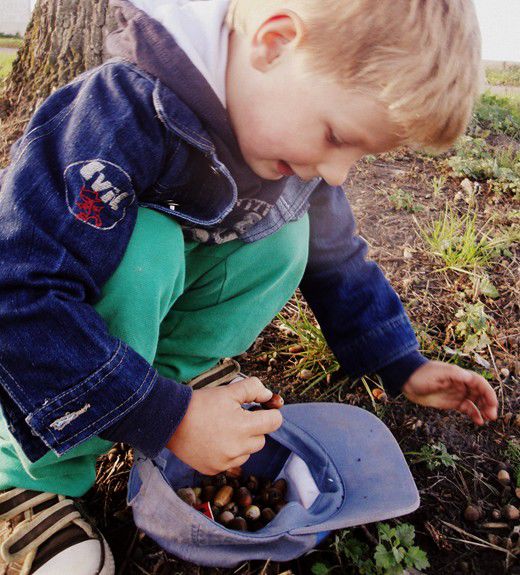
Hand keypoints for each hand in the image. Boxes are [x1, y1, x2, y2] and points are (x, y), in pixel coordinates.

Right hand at [166, 377, 282, 474]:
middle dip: (254, 428)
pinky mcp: (214, 470)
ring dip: (242, 442)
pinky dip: (228, 453)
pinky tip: (214, 441)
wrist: (170, 420)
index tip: (260, 408)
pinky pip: (231, 463)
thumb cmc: (201, 403)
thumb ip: (253, 389)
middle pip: (261, 439)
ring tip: (223, 429)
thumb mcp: (228, 390)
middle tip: (236, 417)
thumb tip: (269, 396)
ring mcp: (225, 462)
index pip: (274, 422)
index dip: (269, 412)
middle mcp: (237, 448)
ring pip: (247, 453)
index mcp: (244, 427)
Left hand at [402, 361, 497, 424]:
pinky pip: (467, 408)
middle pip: (480, 393)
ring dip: (483, 410)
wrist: (407, 380)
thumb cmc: (421, 374)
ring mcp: (456, 393)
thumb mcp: (437, 373)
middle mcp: (461, 384)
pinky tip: (478, 421)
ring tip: (487, 419)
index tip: (492, 404)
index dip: (488, 393)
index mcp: (459, 375)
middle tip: (491, 415)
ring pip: (476, 402)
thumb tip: (469, 377)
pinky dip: (474, 414)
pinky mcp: (451, 402)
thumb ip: (453, 374)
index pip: (479, 383)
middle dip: (488, 403)